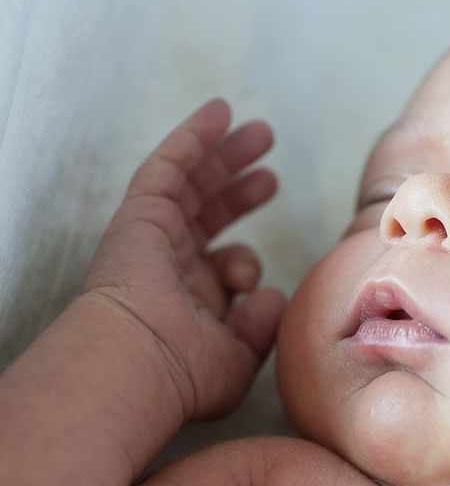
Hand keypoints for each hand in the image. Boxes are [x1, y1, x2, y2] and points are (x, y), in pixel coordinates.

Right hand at [81, 98, 285, 420]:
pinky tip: (220, 110)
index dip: (246, 259)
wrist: (141, 363)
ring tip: (263, 134)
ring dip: (225, 155)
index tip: (255, 279)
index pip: (222, 262)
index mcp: (190, 298)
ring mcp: (155, 235)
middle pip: (208, 213)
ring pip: (192, 182)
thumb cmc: (186, 374)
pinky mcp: (142, 212)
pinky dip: (193, 136)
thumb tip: (272, 295)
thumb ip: (260, 326)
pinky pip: (169, 165)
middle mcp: (170, 263)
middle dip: (240, 190)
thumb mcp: (239, 358)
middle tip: (270, 174)